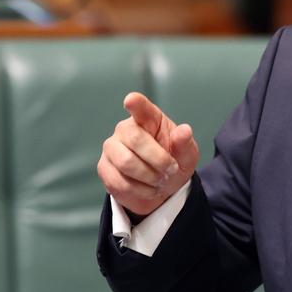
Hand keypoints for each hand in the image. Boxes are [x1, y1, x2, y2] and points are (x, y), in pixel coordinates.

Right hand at [97, 92, 199, 217]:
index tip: (131, 100)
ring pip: (126, 162)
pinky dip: (140, 190)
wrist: (160, 187)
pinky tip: (148, 189)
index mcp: (149, 119)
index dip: (136, 103)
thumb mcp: (187, 155)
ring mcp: (111, 148)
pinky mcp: (104, 168)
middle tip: (171, 170)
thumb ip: (185, 143)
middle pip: (135, 139)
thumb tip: (184, 131)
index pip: (140, 107)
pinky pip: (120, 181)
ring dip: (149, 177)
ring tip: (160, 180)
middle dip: (158, 160)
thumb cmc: (173, 163)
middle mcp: (125, 129)